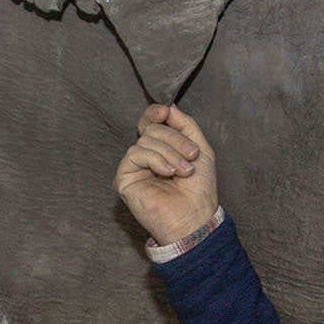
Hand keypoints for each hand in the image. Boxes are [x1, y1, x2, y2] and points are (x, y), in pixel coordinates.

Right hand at [114, 103, 217, 244]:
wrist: (194, 217)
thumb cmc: (199, 189)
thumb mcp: (200, 148)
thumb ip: (185, 125)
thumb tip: (168, 106)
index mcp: (161, 148)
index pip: (150, 122)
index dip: (155, 113)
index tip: (165, 113)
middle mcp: (145, 156)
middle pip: (152, 129)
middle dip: (175, 140)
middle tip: (191, 157)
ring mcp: (133, 168)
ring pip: (145, 140)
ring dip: (170, 153)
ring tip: (183, 171)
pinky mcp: (123, 179)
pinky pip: (135, 154)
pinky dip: (156, 160)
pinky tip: (168, 173)